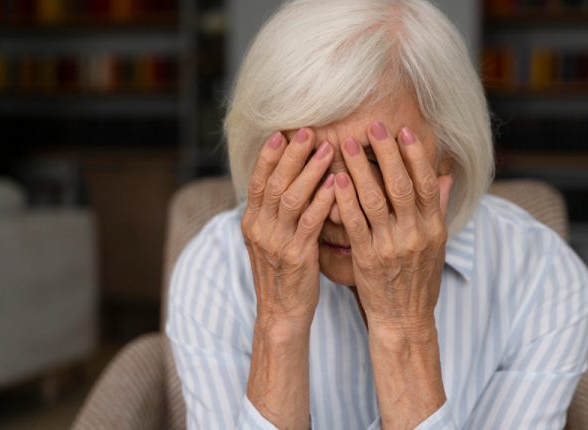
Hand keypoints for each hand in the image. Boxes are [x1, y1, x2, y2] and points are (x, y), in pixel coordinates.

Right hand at [241, 128, 335, 331]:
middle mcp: (259, 228)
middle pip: (273, 182)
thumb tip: (290, 180)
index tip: (282, 131)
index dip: (269, 155)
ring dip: (310, 171)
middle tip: (308, 130)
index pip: (257, 180)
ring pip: (290, 198)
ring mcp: (276, 242)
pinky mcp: (295, 256)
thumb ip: (278, 213)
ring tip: (328, 149)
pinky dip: (322, 200)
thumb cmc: (284, 273)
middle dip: (291, 155)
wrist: (282, 313)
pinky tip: (335, 184)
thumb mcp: (272, 240)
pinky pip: (309, 222)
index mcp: (252, 222)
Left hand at [334, 122, 452, 337]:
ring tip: (346, 145)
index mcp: (434, 227)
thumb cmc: (420, 280)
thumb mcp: (437, 245)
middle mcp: (415, 234)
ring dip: (360, 169)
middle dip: (385, 153)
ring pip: (374, 200)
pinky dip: (345, 199)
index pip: (425, 183)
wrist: (405, 319)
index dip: (414, 155)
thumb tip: (445, 176)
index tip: (402, 131)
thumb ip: (438, 208)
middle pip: (400, 185)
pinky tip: (336, 179)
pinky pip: (355, 224)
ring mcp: (390, 246)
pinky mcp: (367, 258)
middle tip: (371, 127)